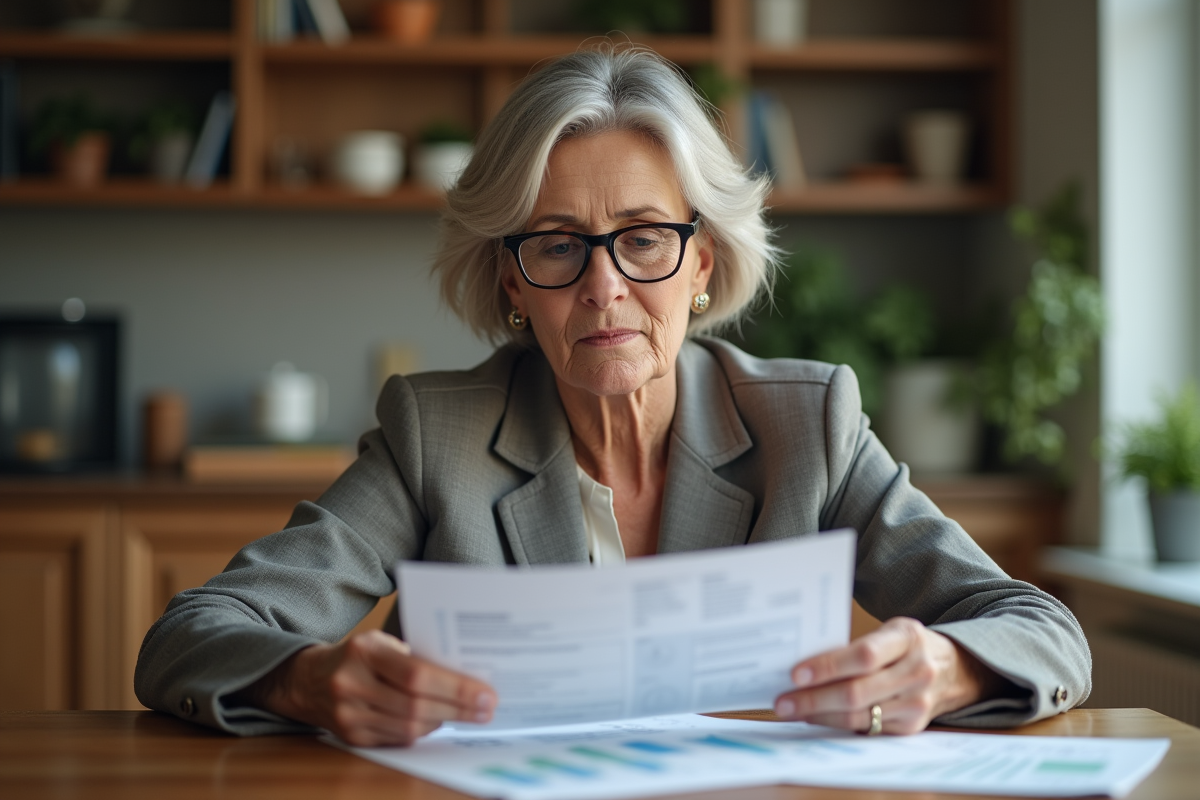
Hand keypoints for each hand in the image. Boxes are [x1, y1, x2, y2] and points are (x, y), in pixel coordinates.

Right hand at [235, 630, 496, 746]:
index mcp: (364, 650)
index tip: (485, 694)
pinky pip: (397, 739)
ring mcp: (348, 714)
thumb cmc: (357, 655)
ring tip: (470, 714)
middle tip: (487, 709)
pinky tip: (439, 722)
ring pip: (408, 726)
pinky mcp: (350, 736)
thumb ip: (415, 655)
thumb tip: (465, 674)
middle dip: (458, 708)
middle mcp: (351, 683)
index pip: (417, 675)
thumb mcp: (382, 641)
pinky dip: (422, 731)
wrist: (307, 679)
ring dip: (444, 721)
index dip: (455, 688)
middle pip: (416, 705)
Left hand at [773, 617, 997, 734]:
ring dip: (820, 715)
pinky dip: (836, 724)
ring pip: (859, 715)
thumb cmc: (907, 645)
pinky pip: (866, 729)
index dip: (829, 666)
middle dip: (814, 699)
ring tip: (792, 710)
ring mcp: (917, 703)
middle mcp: (917, 671)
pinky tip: (816, 717)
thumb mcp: (890, 631)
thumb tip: (805, 662)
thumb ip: (857, 645)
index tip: (796, 673)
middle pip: (857, 692)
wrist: (954, 670)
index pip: (864, 655)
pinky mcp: (912, 726)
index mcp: (908, 638)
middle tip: (782, 701)